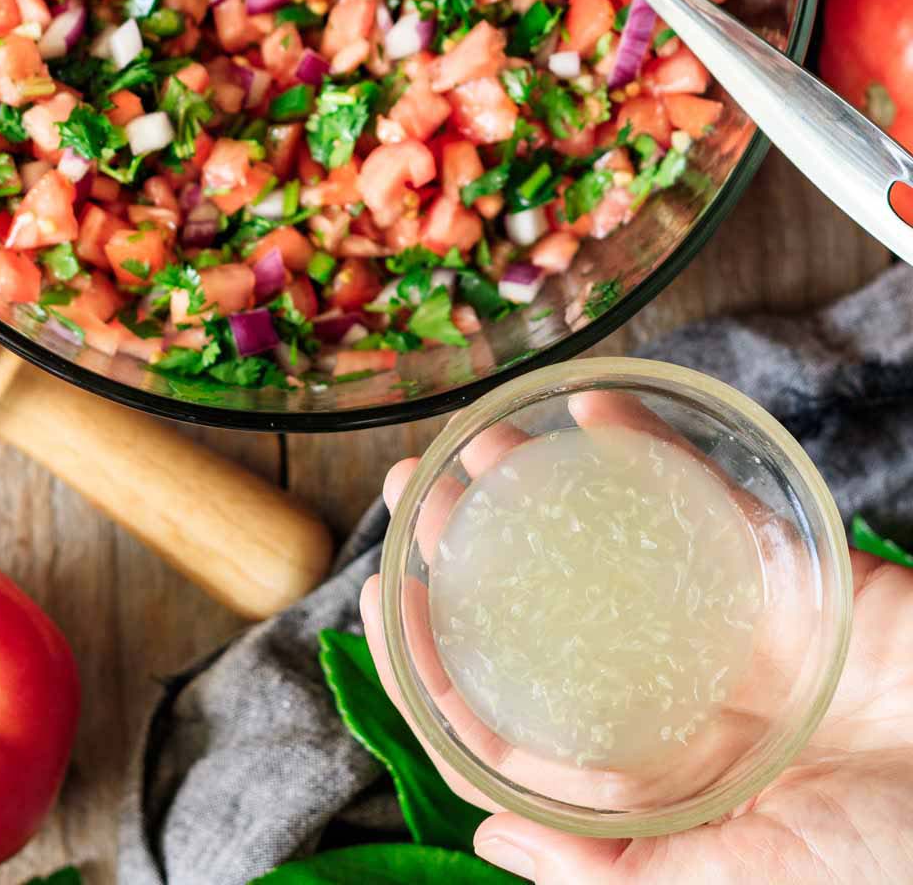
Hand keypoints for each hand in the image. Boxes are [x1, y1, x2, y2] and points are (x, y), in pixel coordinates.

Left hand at [361, 434, 912, 883]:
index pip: (512, 717)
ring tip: (472, 439)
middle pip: (546, 611)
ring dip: (537, 486)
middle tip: (410, 488)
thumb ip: (612, 870)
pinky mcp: (780, 570)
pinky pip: (697, 494)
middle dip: (471, 550)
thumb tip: (489, 833)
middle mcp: (672, 701)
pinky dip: (642, 446)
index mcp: (650, 787)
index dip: (439, 659)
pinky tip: (588, 406)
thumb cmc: (887, 870)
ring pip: (607, 540)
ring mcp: (724, 628)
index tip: (382, 595)